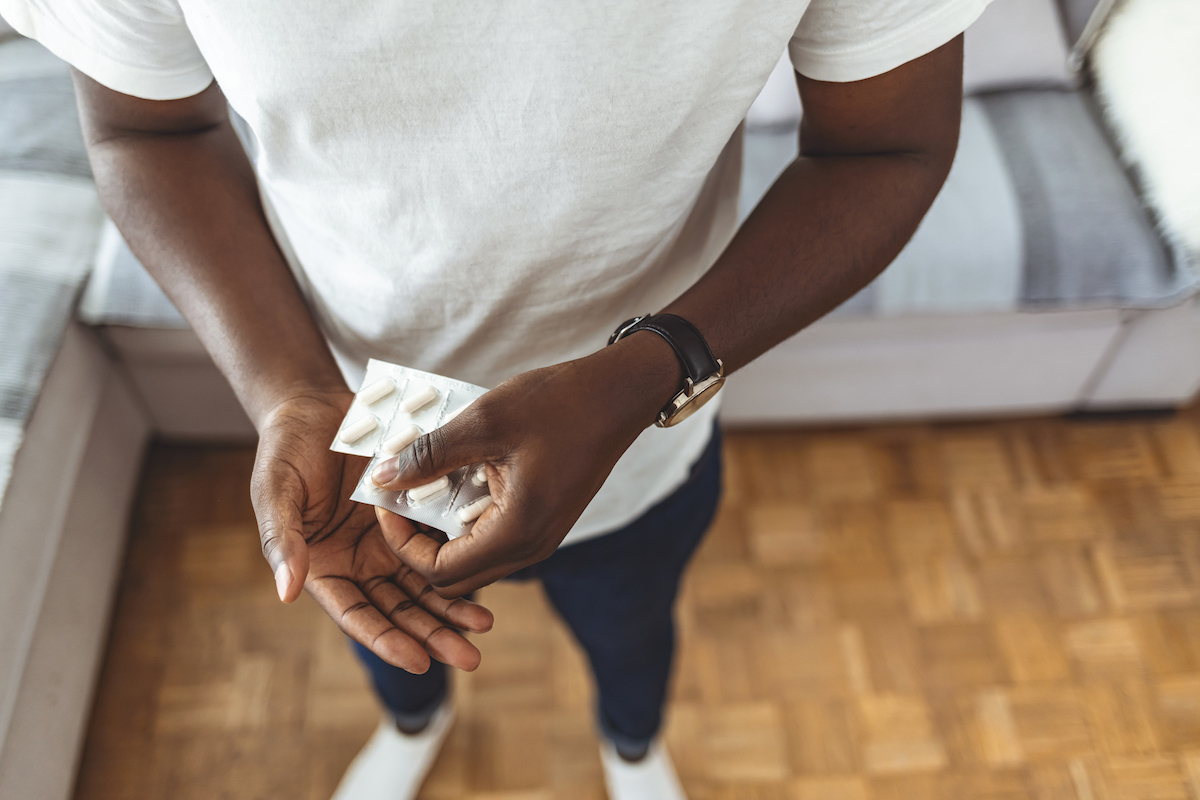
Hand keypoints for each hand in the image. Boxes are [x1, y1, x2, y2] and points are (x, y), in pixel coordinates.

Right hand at [251, 390, 493, 671]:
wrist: (315, 407)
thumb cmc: (285, 450)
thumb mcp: (274, 493)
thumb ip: (283, 541)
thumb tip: (288, 593)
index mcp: (325, 569)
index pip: (358, 616)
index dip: (388, 641)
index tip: (419, 661)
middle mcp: (360, 564)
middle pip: (400, 610)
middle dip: (433, 635)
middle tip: (469, 656)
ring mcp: (389, 542)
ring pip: (426, 584)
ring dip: (454, 607)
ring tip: (485, 624)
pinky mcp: (414, 516)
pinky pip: (441, 542)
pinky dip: (463, 558)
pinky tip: (490, 571)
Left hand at [371, 333, 682, 595]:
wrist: (618, 394)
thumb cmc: (559, 404)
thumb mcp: (483, 422)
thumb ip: (430, 454)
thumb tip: (382, 476)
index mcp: (517, 531)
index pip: (439, 570)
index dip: (401, 543)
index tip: (387, 501)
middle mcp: (531, 546)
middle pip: (454, 576)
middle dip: (416, 545)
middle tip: (399, 498)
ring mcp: (540, 537)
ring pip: (473, 559)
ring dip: (440, 531)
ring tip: (422, 484)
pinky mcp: (543, 522)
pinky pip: (492, 537)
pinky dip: (464, 519)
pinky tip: (455, 478)